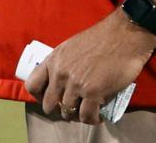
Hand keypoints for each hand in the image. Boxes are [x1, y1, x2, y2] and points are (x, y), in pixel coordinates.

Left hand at [24, 8, 155, 123]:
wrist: (123, 36)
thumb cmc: (101, 38)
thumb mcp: (72, 47)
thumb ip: (63, 63)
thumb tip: (63, 80)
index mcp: (53, 60)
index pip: (32, 85)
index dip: (39, 97)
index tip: (49, 100)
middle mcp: (60, 73)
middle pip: (49, 103)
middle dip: (59, 109)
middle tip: (71, 109)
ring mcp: (75, 84)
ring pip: (68, 111)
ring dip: (77, 115)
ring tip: (86, 112)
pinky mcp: (93, 93)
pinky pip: (86, 116)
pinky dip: (92, 119)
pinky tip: (97, 116)